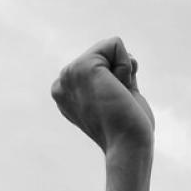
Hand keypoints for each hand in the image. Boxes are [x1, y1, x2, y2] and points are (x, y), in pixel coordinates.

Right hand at [51, 37, 154, 154]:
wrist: (128, 146)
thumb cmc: (129, 129)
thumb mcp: (116, 96)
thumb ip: (112, 75)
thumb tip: (118, 50)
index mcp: (65, 93)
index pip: (99, 65)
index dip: (117, 81)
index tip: (113, 106)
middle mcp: (61, 83)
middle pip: (103, 53)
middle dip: (120, 73)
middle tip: (118, 102)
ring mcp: (69, 74)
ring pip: (109, 47)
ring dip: (124, 71)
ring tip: (117, 97)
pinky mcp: (83, 66)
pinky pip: (115, 44)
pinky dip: (126, 65)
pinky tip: (119, 89)